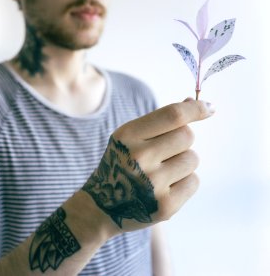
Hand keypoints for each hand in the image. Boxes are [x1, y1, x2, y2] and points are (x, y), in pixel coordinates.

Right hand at [82, 98, 214, 233]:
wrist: (101, 207)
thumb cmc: (122, 164)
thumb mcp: (130, 139)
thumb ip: (160, 121)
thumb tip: (196, 103)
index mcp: (127, 136)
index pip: (172, 115)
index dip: (196, 109)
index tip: (209, 108)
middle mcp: (138, 158)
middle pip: (187, 136)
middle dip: (181, 141)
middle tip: (163, 153)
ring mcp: (152, 183)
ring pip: (192, 159)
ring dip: (183, 163)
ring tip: (160, 173)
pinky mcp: (165, 206)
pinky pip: (194, 181)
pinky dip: (184, 183)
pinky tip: (164, 188)